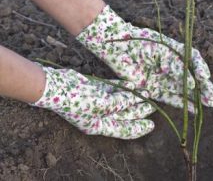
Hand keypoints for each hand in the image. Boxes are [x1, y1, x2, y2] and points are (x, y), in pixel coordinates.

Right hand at [30, 66, 154, 138]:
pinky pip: (112, 89)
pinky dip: (122, 87)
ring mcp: (97, 102)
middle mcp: (99, 115)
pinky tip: (133, 85)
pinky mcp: (95, 89)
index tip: (151, 125)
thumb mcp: (103, 105)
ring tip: (147, 94)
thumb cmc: (79, 100)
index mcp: (99, 125)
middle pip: (124, 115)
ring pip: (120, 101)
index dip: (138, 128)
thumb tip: (134, 97)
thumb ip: (121, 103)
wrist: (57, 86)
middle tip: (152, 106)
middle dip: (138, 111)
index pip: (124, 130)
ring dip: (133, 98)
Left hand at [76, 5, 212, 109]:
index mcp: (174, 51)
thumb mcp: (159, 50)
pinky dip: (182, 103)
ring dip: (196, 97)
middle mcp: (171, 64)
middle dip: (203, 88)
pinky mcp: (153, 88)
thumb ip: (175, 65)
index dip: (200, 69)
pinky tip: (194, 110)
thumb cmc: (137, 41)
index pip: (192, 60)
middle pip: (191, 77)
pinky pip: (170, 97)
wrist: (115, 46)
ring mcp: (162, 77)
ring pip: (183, 89)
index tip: (205, 78)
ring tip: (210, 104)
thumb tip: (190, 83)